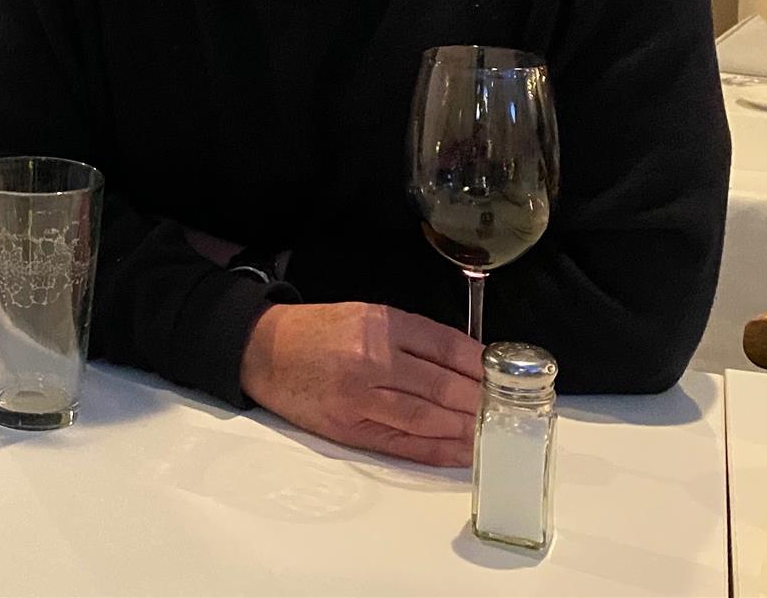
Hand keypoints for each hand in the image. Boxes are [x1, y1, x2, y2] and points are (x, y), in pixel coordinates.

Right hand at [240, 301, 482, 467]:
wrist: (261, 350)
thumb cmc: (316, 332)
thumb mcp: (364, 315)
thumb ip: (411, 337)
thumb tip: (465, 364)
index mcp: (380, 324)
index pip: (447, 347)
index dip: (481, 366)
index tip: (502, 377)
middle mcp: (372, 358)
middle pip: (443, 386)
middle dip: (480, 402)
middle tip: (505, 411)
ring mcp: (360, 396)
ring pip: (427, 417)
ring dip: (465, 428)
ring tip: (489, 433)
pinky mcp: (348, 427)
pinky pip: (402, 443)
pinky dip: (436, 450)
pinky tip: (460, 451)